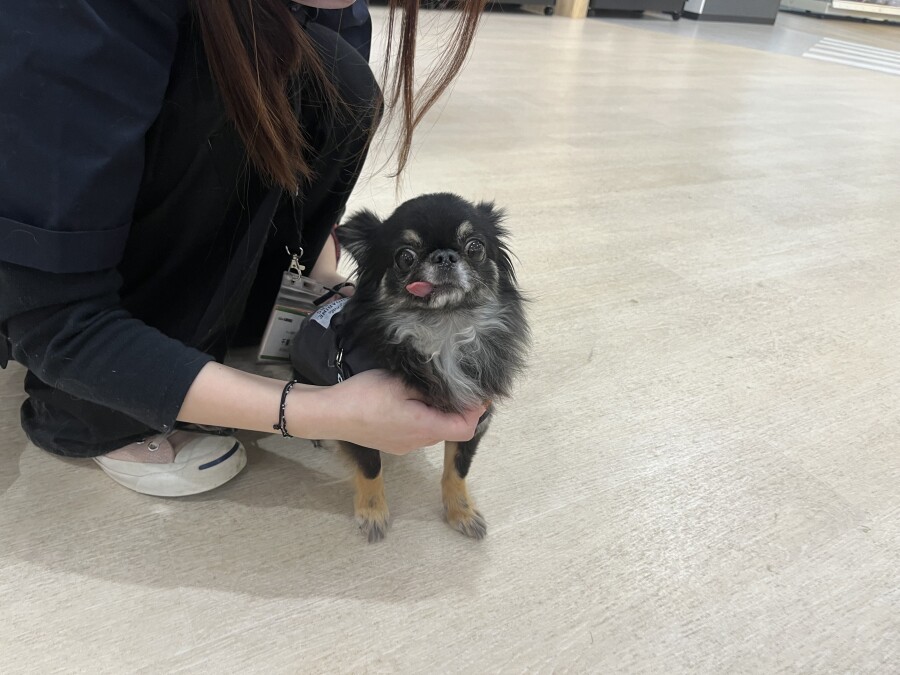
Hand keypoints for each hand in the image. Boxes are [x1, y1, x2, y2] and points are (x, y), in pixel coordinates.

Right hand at [312, 370, 485, 454]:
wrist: (331, 415)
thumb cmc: (364, 396)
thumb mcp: (401, 383)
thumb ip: (430, 388)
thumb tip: (453, 389)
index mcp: (424, 427)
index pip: (465, 428)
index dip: (476, 411)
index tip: (479, 393)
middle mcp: (418, 442)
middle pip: (451, 430)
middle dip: (460, 410)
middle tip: (459, 386)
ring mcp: (405, 446)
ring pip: (434, 431)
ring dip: (440, 414)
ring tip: (432, 391)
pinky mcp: (393, 444)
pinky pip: (417, 433)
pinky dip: (423, 418)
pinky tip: (410, 401)